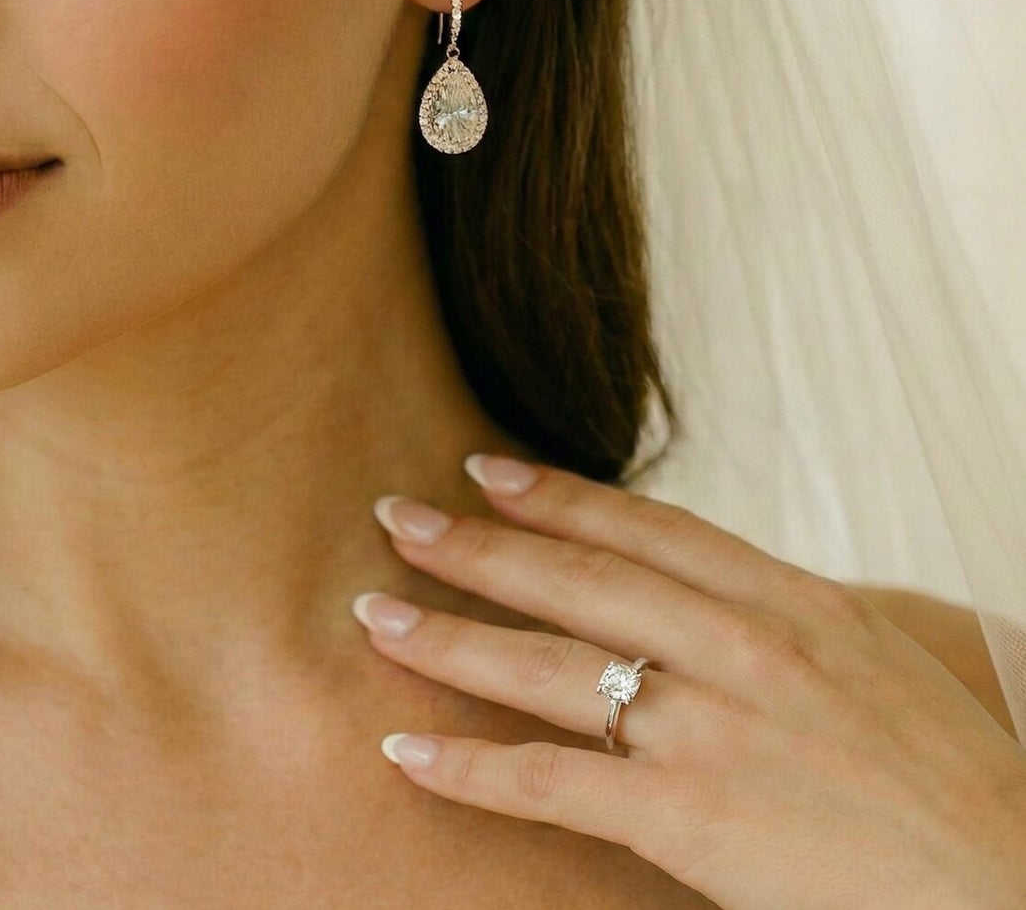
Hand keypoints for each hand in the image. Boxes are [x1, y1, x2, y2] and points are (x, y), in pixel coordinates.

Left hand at [349, 453, 1025, 909]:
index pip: (646, 528)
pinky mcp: (691, 819)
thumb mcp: (874, 656)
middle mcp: (740, 647)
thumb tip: (701, 582)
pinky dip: (470, 767)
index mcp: (788, 601)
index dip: (557, 495)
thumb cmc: (951, 776)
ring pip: (547, 666)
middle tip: (396, 518)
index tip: (485, 469)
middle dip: (477, 546)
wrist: (1014, 888)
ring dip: (449, 639)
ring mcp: (711, 730)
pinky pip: (553, 782)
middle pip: (578, 580)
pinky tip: (406, 749)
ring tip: (375, 617)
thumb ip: (779, 613)